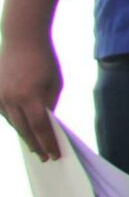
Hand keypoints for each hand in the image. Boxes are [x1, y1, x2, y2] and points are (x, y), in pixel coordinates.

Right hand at [0, 36, 64, 160]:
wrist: (22, 39)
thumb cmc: (44, 60)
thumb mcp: (55, 83)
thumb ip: (49, 105)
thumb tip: (47, 124)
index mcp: (30, 96)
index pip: (40, 128)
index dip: (47, 143)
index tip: (54, 155)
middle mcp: (11, 99)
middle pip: (24, 130)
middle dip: (35, 145)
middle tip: (44, 157)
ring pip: (12, 123)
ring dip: (24, 135)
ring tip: (35, 146)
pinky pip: (4, 113)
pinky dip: (14, 122)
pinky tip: (23, 130)